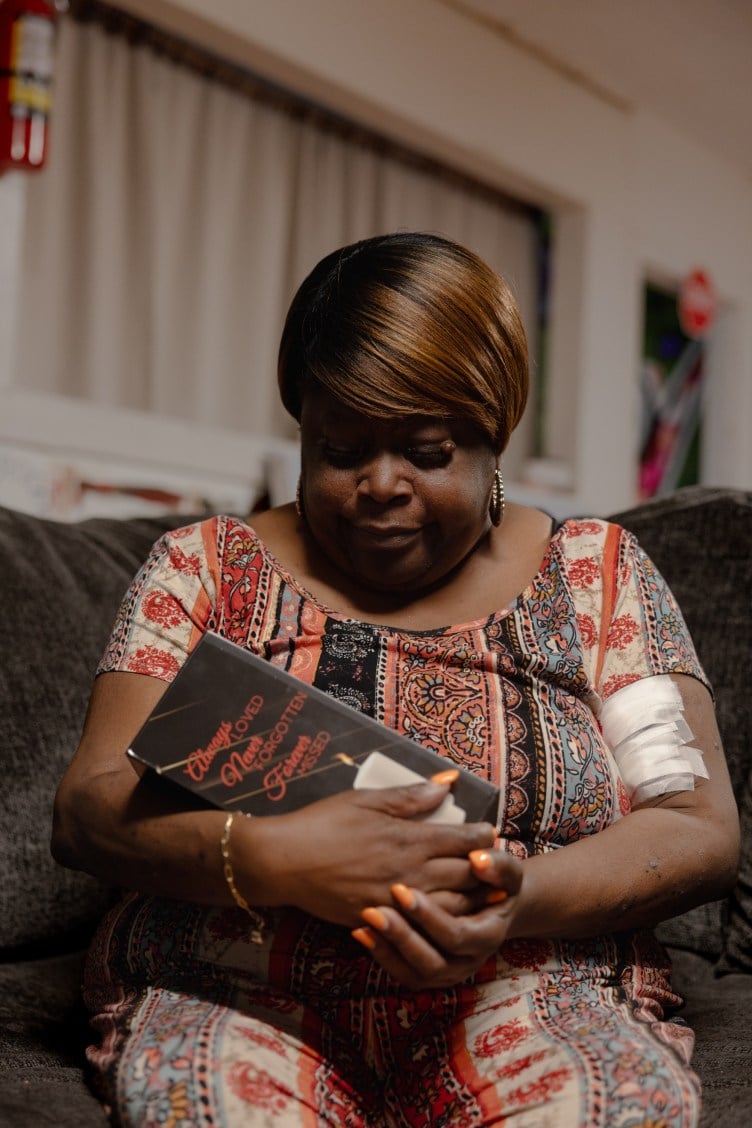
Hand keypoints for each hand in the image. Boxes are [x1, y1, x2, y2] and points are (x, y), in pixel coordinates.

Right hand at [239, 780, 495, 927]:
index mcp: (409, 838)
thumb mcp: (366, 799)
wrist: (284, 862)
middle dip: (488, 868)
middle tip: (501, 863)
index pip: (463, 839)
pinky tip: (449, 914)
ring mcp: (397, 900)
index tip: (493, 831)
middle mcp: (410, 872)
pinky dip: (443, 919)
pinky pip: (423, 924)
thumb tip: (447, 782)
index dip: (484, 835)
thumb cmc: (323, 823)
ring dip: (473, 897)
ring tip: (487, 892)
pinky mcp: (382, 919)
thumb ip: (411, 795)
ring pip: (452, 905)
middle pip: (466, 874)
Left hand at [351, 846, 522, 989]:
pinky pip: (402, 973)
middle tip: (373, 909)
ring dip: (387, 948)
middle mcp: (468, 961)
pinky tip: (361, 931)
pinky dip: (381, 954)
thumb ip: (497, 864)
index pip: (457, 935)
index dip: (429, 916)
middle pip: (432, 961)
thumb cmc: (495, 880)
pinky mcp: (428, 972)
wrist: (491, 900)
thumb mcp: (505, 869)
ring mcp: (448, 971)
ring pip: (415, 973)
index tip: (401, 890)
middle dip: (401, 935)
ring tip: (364, 921)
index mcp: (488, 936)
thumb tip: (477, 859)